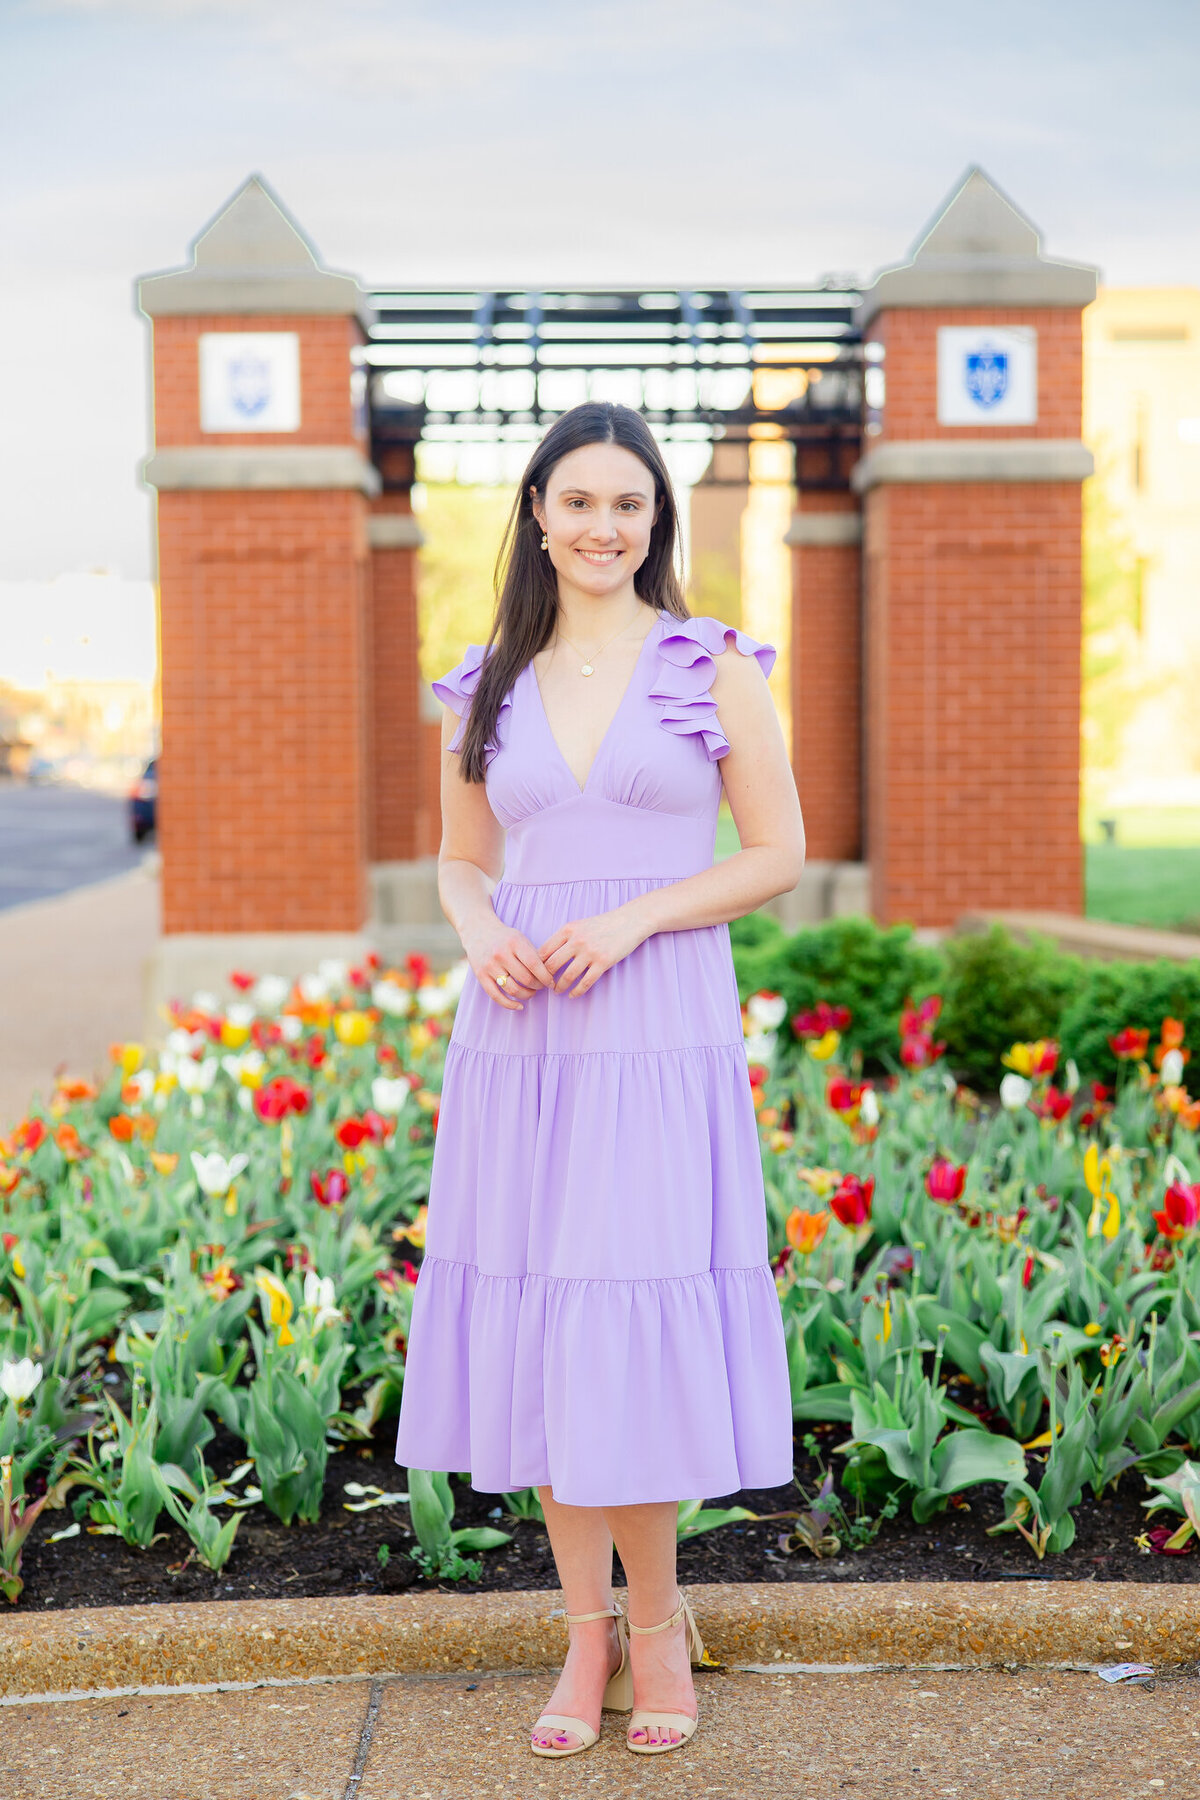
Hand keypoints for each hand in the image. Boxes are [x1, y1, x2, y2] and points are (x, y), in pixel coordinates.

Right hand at [461, 916, 554, 1011]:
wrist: (478, 930)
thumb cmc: (505, 937)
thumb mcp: (520, 938)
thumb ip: (533, 955)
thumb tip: (549, 975)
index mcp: (514, 943)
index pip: (535, 965)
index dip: (546, 977)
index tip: (551, 983)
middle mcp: (501, 954)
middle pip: (525, 979)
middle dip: (538, 986)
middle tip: (542, 986)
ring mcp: (489, 966)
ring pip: (513, 990)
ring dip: (526, 995)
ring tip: (531, 992)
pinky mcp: (481, 975)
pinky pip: (496, 996)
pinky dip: (510, 1005)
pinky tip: (519, 1006)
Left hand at [537, 904, 651, 998]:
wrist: (629, 921)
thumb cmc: (602, 924)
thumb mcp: (579, 925)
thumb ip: (564, 937)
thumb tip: (546, 956)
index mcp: (568, 929)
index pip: (544, 951)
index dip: (537, 965)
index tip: (536, 973)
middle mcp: (577, 940)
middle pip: (552, 965)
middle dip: (546, 979)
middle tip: (544, 985)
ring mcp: (590, 952)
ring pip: (568, 976)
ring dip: (560, 987)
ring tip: (557, 991)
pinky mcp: (603, 962)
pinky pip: (586, 982)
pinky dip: (577, 991)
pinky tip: (573, 995)